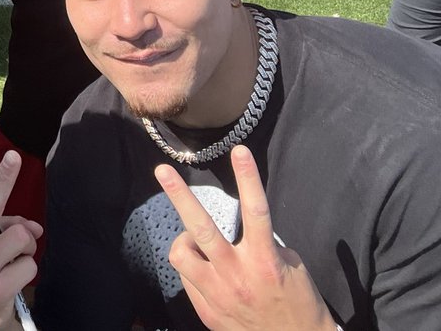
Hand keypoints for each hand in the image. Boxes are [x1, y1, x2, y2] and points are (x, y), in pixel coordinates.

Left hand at [156, 146, 335, 330]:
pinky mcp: (207, 310)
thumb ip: (263, 244)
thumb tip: (241, 230)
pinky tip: (205, 272)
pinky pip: (187, 279)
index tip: (239, 151)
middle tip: (162, 171)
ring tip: (191, 240)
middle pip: (202, 229)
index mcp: (265, 261)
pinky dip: (192, 269)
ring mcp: (218, 294)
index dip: (248, 179)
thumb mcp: (291, 268)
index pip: (257, 212)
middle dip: (179, 196)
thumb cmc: (298, 303)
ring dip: (182, 241)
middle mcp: (237, 275)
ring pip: (181, 256)